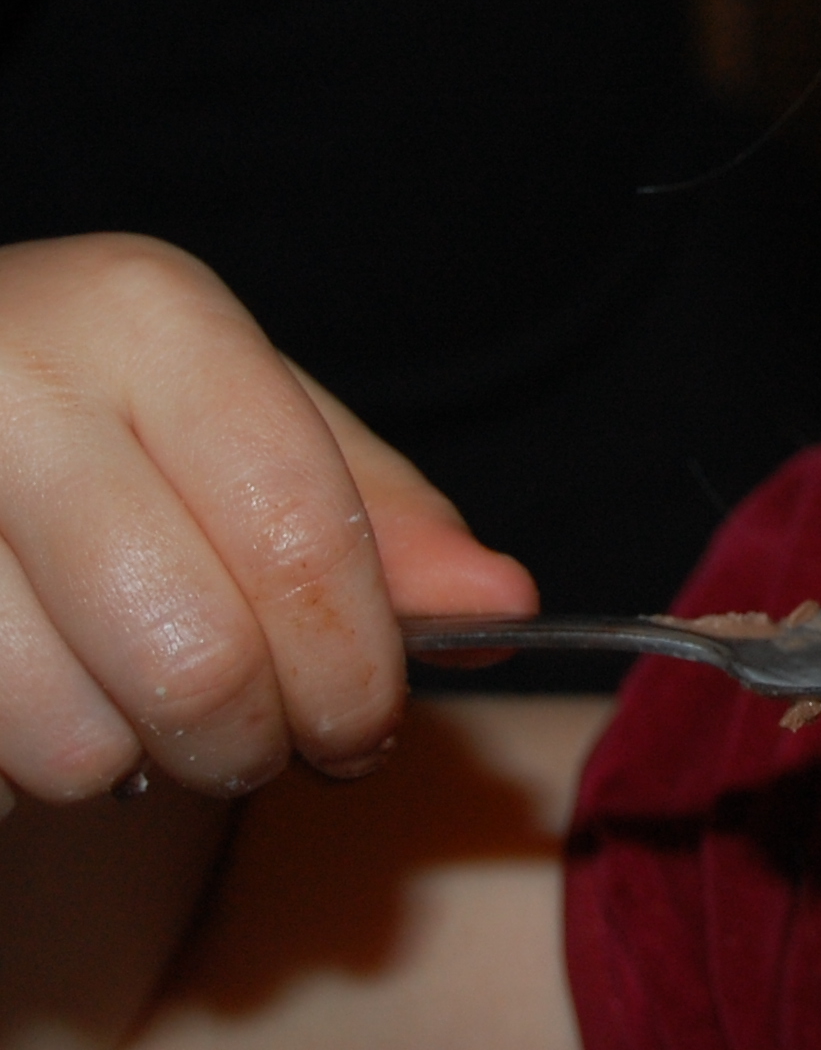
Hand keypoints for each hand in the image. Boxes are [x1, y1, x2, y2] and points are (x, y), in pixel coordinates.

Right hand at [0, 234, 535, 811]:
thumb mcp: (238, 408)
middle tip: (261, 743)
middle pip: (196, 656)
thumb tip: (505, 608)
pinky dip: (27, 769)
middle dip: (256, 743)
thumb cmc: (85, 398)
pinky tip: (34, 693)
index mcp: (143, 318)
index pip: (300, 534)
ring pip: (72, 741)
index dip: (357, 667)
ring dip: (128, 767)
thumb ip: (372, 510)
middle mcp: (12, 387)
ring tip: (129, 705)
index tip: (370, 723)